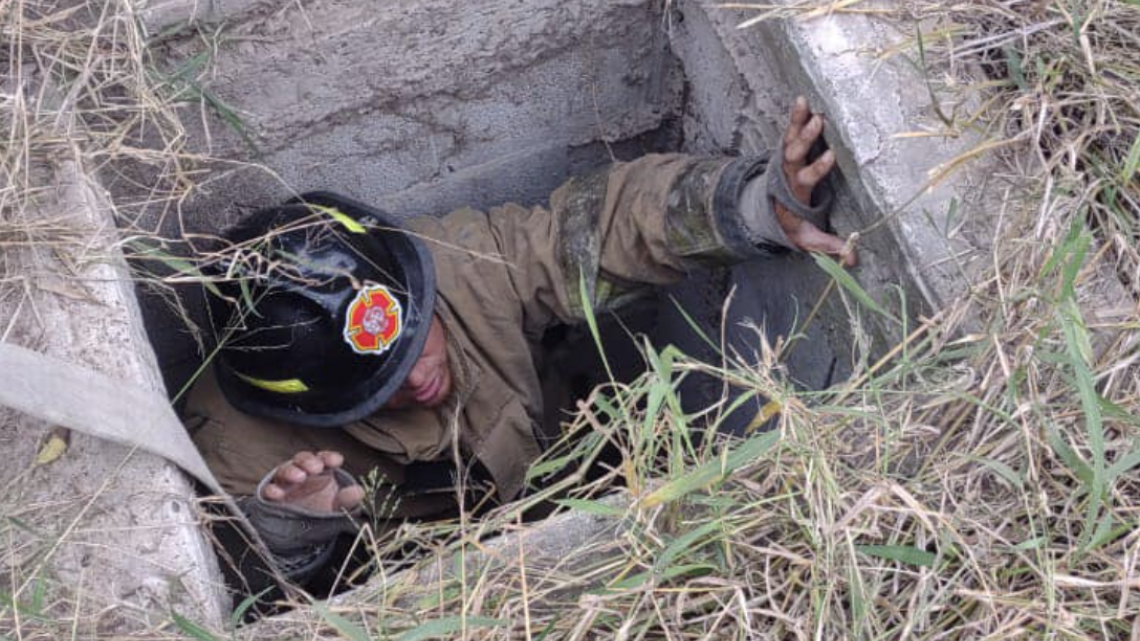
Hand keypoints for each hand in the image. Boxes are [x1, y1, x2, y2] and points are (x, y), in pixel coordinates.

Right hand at [262, 450, 363, 512]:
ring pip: (285, 470)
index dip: (329, 458)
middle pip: (303, 460)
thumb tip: (359, 491)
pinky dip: (271, 490)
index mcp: (319, 471)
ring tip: (299, 477)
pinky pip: (268, 490)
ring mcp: (285, 484)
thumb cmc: (320, 509)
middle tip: (316, 468)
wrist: (299, 530)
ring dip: (291, 471)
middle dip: (309, 461)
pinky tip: (277, 494)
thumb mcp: (337, 507)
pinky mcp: (271, 497)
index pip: (324, 459)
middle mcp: (302, 473)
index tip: (336, 461)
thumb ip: (347, 499)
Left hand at [776, 96, 856, 266]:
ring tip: (808, 106)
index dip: (816, 169)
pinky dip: (795, 116)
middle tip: (818, 122)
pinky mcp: (787, 150)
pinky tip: (801, 100)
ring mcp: (786, 160)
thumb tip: (853, 258)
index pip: (806, 179)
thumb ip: (828, 246)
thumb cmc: (793, 223)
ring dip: (799, 123)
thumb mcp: (807, 239)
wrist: (767, 209)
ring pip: (791, 140)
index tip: (830, 156)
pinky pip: (789, 131)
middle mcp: (789, 174)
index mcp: (796, 193)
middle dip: (805, 140)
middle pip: (795, 155)